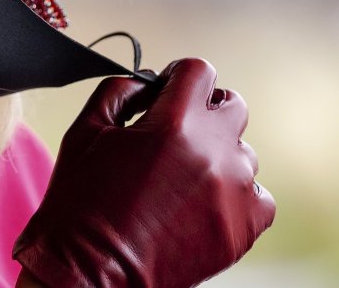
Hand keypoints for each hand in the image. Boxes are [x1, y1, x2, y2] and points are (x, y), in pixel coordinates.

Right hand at [13, 58, 274, 287]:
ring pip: (243, 154)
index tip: (168, 93)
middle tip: (178, 134)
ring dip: (218, 157)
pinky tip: (204, 205)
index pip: (200, 70)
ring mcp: (234, 191)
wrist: (88, 275)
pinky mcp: (243, 228)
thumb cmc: (80, 204)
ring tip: (182, 181)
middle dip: (206, 112)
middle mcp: (213, 151)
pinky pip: (258, 197)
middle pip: (232, 106)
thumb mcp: (86, 130)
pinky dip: (236, 197)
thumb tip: (148, 82)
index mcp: (175, 122)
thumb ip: (121, 91)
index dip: (180, 77)